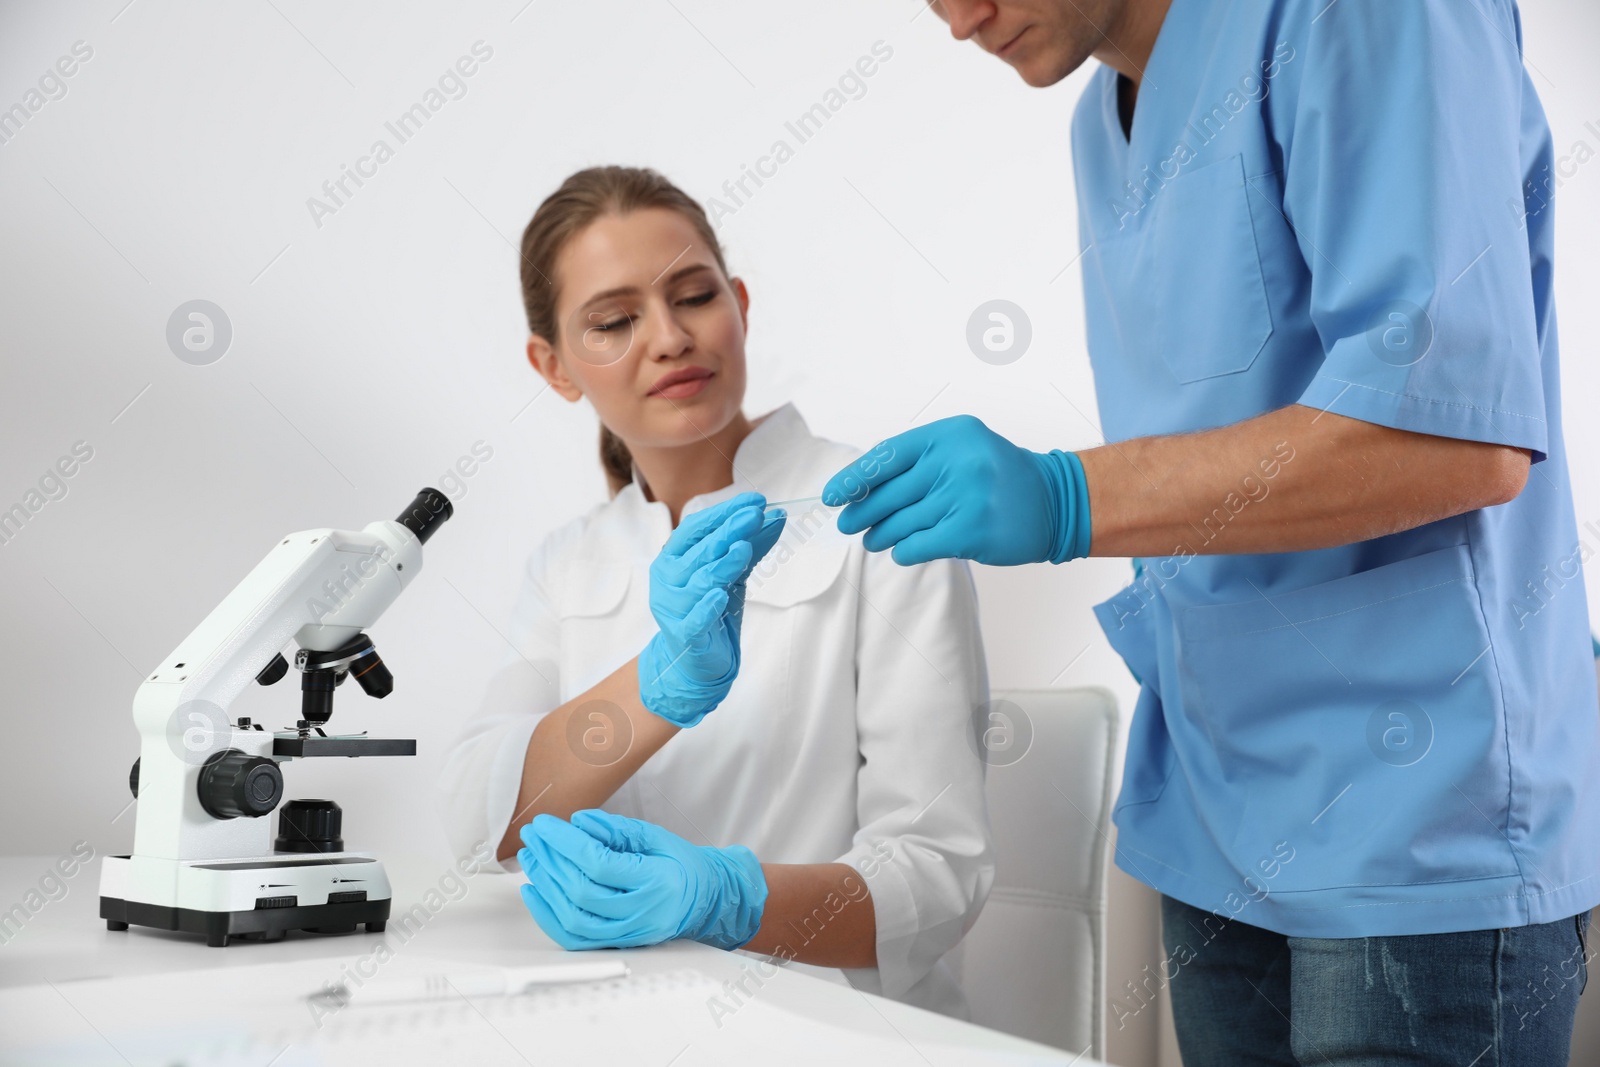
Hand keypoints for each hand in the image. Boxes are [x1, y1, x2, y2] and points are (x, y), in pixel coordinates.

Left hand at [517, 810, 766, 950]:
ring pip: (573, 917)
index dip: (565, 843)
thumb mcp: (655, 836)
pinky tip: (535, 892)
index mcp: (656, 881)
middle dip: (550, 859)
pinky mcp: (616, 944)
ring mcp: (628, 934)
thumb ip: (616, 829)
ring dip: (545, 885)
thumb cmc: (680, 864)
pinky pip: (574, 938)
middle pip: (581, 890)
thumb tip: (578, 821)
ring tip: (531, 858)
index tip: (545, 825)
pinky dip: (548, 916)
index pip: (599, 864)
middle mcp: (641, 913)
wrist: (703, 898)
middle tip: (533, 836)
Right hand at [638, 492, 784, 726]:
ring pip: (699, 581)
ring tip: (744, 549)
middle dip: (729, 531)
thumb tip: (776, 516)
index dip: (724, 513)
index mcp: (674, 558)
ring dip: (722, 564)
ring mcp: (673, 608)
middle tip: (755, 515)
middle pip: (700, 551)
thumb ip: (750, 545)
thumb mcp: (732, 574)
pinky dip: (706, 607)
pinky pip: (695, 619)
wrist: (696, 662)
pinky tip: (720, 595)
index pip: (696, 528)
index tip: (755, 501)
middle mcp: (668, 580)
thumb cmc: (711, 610)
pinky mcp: (684, 635)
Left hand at [820, 415, 1091, 565]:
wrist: (1055, 501)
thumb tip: (860, 489)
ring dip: (880, 535)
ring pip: (899, 523)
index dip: (854, 477)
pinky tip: (902, 551)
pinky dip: (904, 551)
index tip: (832, 495)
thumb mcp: (961, 450)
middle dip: (861, 512)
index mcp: (949, 434)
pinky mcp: (969, 531)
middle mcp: (956, 461)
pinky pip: (917, 545)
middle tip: (848, 523)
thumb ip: (917, 463)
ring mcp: (964, 496)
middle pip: (888, 493)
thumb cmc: (999, 477)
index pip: (887, 456)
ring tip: (873, 540)